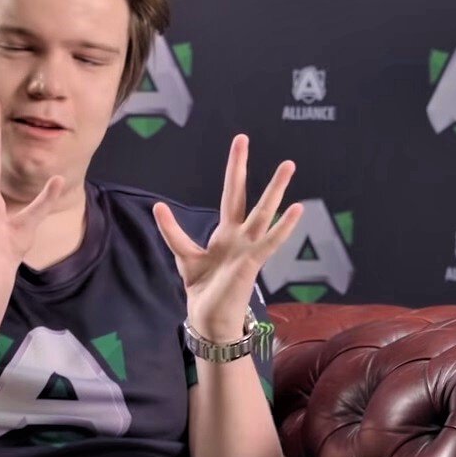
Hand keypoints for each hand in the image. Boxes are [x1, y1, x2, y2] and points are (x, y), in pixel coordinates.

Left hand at [154, 134, 302, 336]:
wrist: (210, 319)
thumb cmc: (204, 290)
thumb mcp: (185, 256)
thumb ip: (174, 232)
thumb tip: (158, 206)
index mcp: (226, 232)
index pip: (231, 193)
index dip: (234, 169)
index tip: (240, 142)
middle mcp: (239, 235)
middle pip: (242, 194)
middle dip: (241, 167)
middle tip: (243, 137)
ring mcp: (248, 247)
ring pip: (263, 212)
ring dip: (276, 190)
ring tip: (288, 165)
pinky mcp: (252, 262)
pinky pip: (270, 241)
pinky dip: (283, 226)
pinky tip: (297, 208)